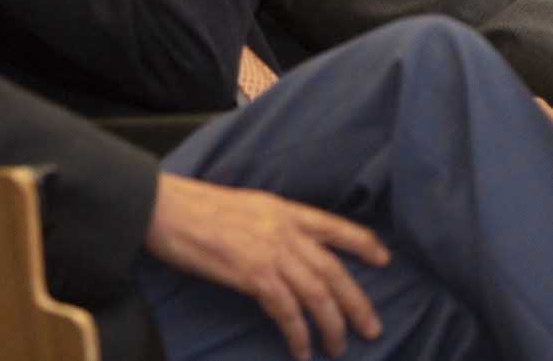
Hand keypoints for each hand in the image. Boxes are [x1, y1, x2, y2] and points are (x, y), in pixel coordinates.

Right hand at [145, 174, 387, 358]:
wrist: (167, 209)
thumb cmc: (199, 209)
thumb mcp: (248, 207)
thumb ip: (274, 225)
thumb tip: (290, 248)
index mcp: (285, 210)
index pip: (334, 226)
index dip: (363, 243)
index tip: (384, 259)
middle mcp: (285, 230)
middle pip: (333, 269)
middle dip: (357, 301)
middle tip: (372, 328)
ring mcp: (270, 252)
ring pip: (316, 292)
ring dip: (331, 324)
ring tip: (338, 347)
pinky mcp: (251, 274)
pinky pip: (285, 309)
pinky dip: (297, 332)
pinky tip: (301, 349)